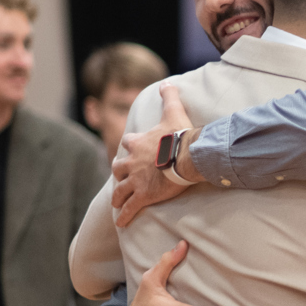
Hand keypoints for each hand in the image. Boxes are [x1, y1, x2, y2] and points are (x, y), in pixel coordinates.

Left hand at [111, 84, 194, 227]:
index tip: (132, 149)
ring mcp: (136, 180)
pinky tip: (120, 223)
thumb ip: (169, 96)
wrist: (187, 156)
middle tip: (123, 178)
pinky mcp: (143, 195)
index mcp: (138, 142)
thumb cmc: (181, 135)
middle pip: (118, 168)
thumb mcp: (174, 111)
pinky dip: (123, 216)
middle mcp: (132, 161)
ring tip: (117, 202)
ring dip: (118, 195)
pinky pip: (128, 208)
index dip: (130, 146)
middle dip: (120, 172)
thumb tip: (168, 82)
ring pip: (120, 190)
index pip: (128, 143)